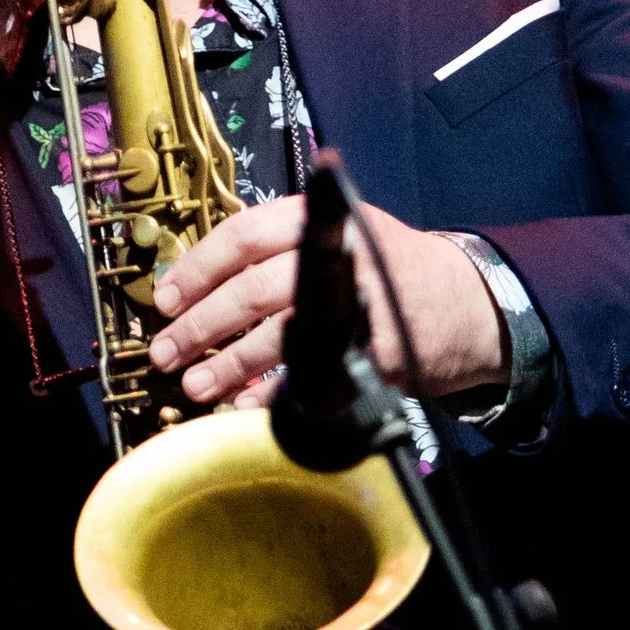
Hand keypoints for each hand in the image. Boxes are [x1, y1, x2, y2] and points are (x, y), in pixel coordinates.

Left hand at [149, 192, 502, 411]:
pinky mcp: (375, 353)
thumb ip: (278, 250)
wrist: (465, 305)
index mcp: (322, 221)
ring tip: (195, 386)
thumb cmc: (384, 272)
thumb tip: (196, 287)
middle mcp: (340, 257)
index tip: (164, 300)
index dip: (198, 268)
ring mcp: (360, 307)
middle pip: (253, 289)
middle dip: (201, 324)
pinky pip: (312, 378)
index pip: (245, 234)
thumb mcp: (340, 236)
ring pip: (278, 336)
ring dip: (228, 366)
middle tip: (167, 351)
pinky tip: (243, 408)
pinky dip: (271, 397)